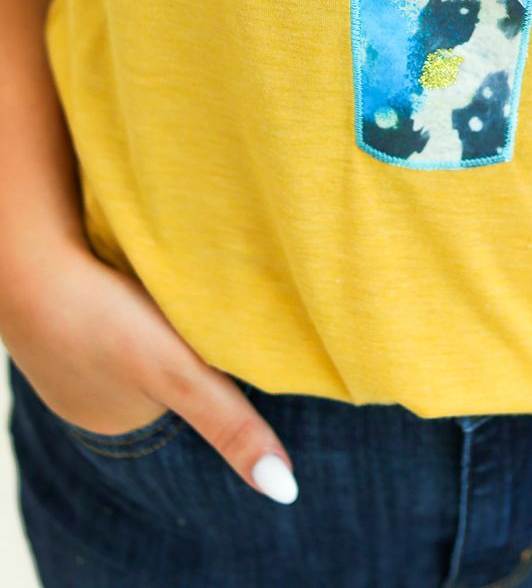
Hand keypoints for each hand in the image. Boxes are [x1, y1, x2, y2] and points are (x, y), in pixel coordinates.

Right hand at [1, 241, 298, 504]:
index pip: (187, 391)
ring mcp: (67, 353)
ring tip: (158, 277)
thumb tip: (283, 489)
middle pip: (160, 363)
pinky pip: (102, 303)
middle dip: (179, 336)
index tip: (223, 327)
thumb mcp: (177, 375)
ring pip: (132, 330)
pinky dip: (116, 288)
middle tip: (192, 295)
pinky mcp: (55, 309)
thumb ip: (227, 424)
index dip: (210, 360)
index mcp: (121, 418)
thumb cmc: (100, 320)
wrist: (26, 263)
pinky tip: (120, 266)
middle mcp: (90, 393)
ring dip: (148, 309)